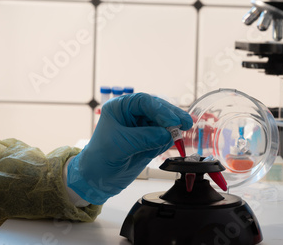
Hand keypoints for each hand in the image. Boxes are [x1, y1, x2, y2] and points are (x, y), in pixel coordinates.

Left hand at [67, 93, 191, 204]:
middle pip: (157, 108)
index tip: (172, 121)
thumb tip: (167, 135)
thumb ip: (144, 138)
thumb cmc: (99, 158)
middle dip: (172, 115)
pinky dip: (171, 139)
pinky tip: (175, 142)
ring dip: (174, 127)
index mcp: (120, 108)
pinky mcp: (150, 139)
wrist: (97, 179)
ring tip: (182, 133)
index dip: (160, 109)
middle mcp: (133, 114)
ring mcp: (142, 126)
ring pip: (164, 121)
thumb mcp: (121, 146)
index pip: (144, 102)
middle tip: (185, 123)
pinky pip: (165, 136)